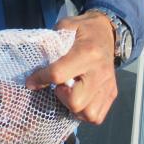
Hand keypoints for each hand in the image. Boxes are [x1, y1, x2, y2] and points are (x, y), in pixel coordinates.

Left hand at [25, 10, 116, 124]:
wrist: (107, 31)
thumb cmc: (83, 30)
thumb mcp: (65, 26)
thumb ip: (49, 42)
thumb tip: (34, 58)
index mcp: (87, 52)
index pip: (58, 74)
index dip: (40, 79)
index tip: (31, 81)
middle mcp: (100, 72)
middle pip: (75, 102)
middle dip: (61, 97)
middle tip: (58, 86)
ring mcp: (108, 85)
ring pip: (88, 114)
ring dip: (73, 108)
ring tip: (68, 93)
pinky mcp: (112, 93)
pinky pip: (96, 116)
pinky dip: (84, 112)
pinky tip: (77, 98)